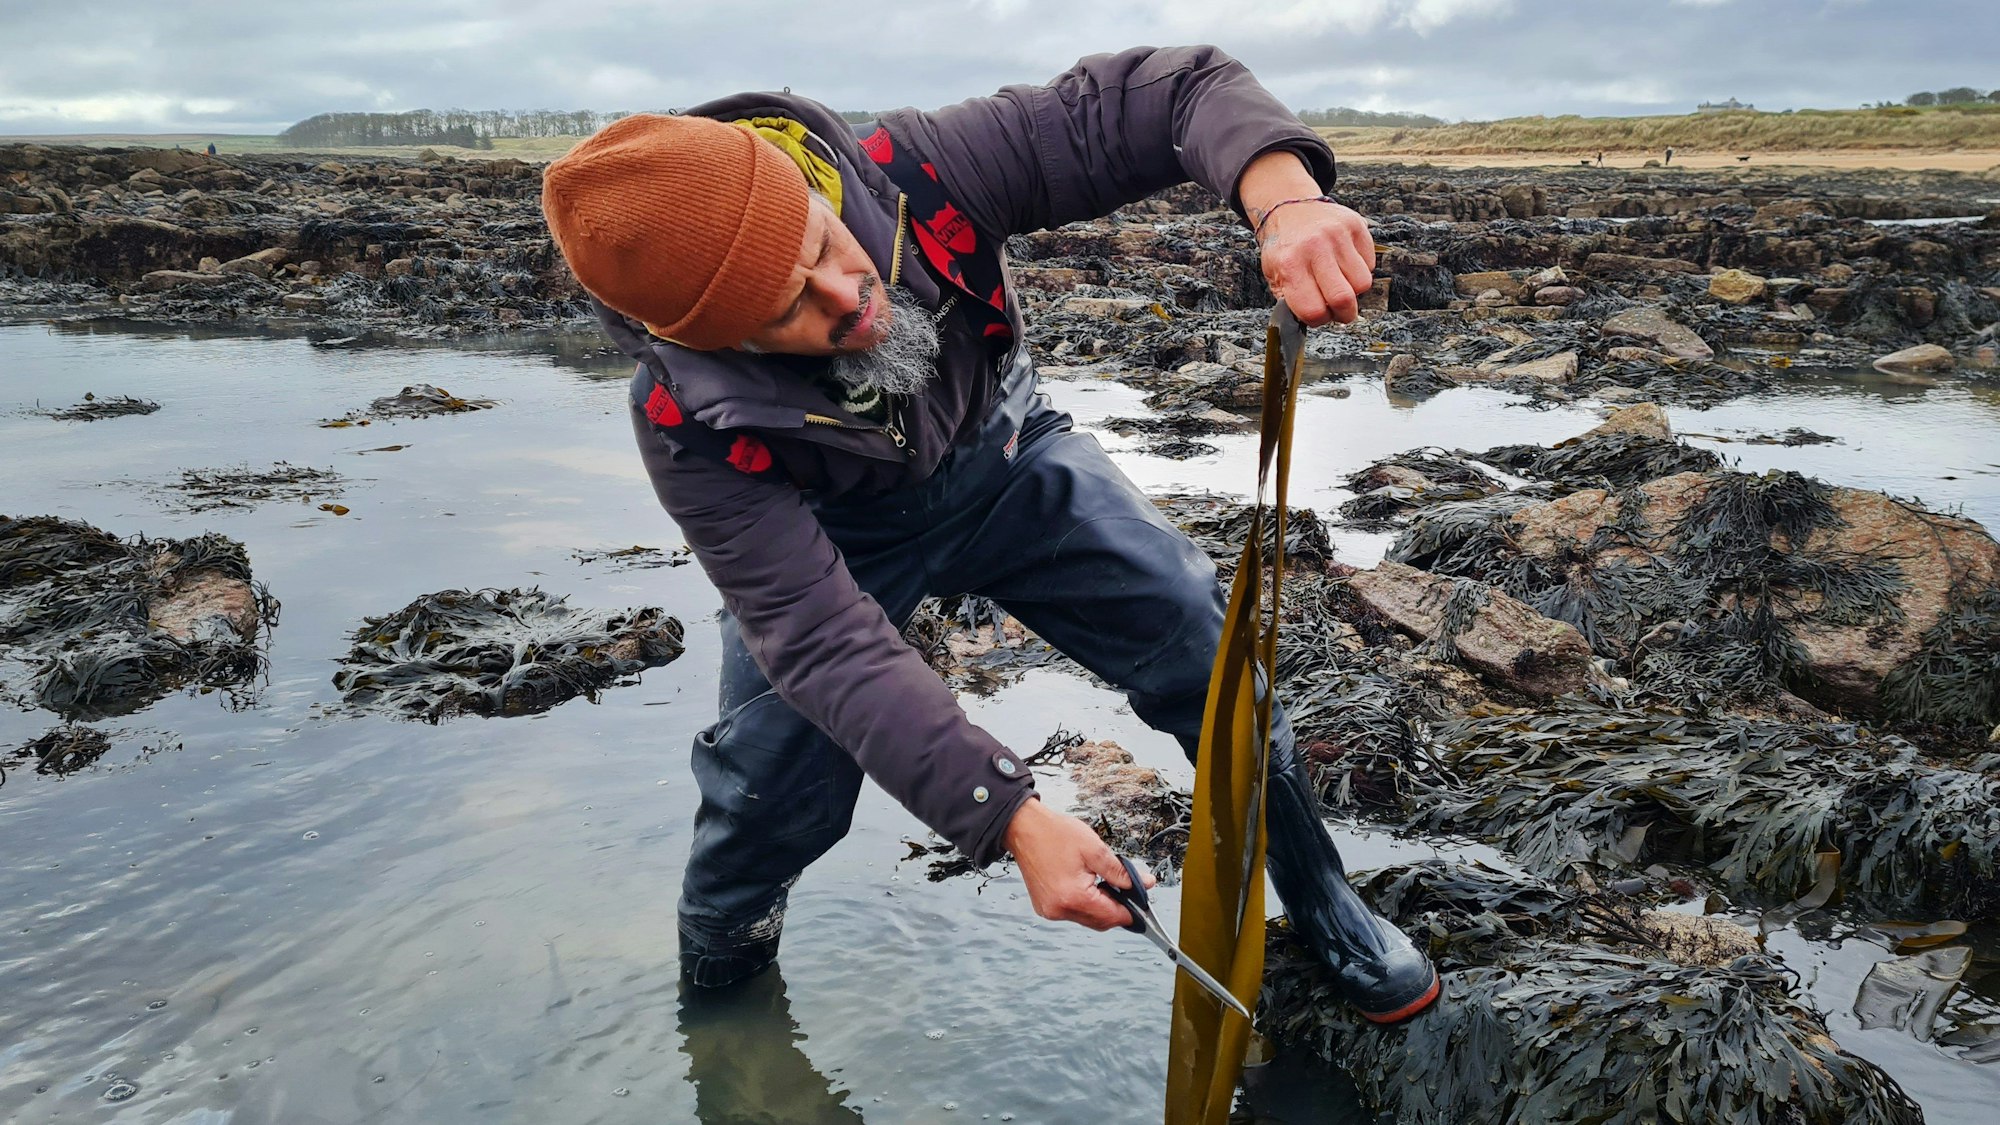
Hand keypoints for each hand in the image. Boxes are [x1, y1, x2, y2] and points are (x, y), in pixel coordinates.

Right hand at [1003, 797, 1155, 930]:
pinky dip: (1084, 904)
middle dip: (1116, 909)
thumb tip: (1143, 884)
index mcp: (1072, 897)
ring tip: (1103, 882)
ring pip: (1087, 919)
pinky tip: (1086, 886)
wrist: (1024, 828)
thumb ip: (1121, 872)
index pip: (1111, 916)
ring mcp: (1049, 910)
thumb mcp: (1095, 849)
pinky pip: (1072, 913)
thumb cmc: (1054, 834)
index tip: (1142, 905)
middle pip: (1100, 922)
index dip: (1131, 911)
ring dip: (1100, 906)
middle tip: (1126, 889)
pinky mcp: (1044, 907)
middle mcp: (1058, 910)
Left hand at [1255, 198, 1375, 327]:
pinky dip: (1361, 269)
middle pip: (1344, 299)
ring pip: (1363, 283)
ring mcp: (1338, 235)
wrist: (1290, 208)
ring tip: (1339, 281)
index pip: (1313, 310)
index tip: (1319, 315)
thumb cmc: (1284, 247)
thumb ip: (1291, 300)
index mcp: (1290, 264)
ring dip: (1354, 290)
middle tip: (1339, 311)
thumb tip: (1313, 320)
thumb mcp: (1273, 275)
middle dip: (1344, 314)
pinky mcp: (1356, 226)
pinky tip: (1344, 263)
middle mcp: (1315, 248)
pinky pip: (1370, 263)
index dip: (1319, 320)